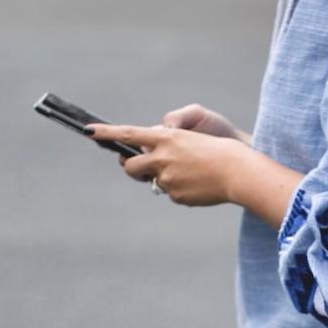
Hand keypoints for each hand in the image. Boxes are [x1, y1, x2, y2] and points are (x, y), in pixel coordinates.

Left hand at [86, 105, 247, 206]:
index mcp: (166, 138)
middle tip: (139, 165)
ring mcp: (167, 179)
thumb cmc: (219, 151)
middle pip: (131, 166)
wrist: (238, 172)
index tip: (89, 131)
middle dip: (131, 167)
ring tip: (190, 172)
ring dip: (164, 178)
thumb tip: (153, 162)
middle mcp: (162, 158)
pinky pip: (172, 193)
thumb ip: (167, 146)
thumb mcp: (189, 140)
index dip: (106, 133)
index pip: (128, 134)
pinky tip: (199, 184)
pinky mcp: (175, 196)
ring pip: (154, 181)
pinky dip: (182, 189)